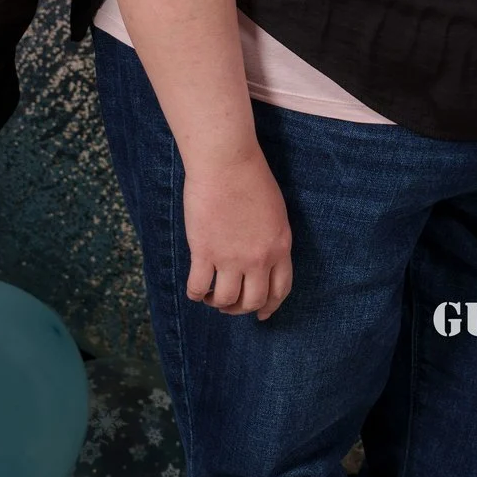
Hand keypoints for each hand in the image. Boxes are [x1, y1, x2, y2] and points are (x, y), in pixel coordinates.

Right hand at [181, 148, 293, 318]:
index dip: (271, 306)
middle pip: (254, 300)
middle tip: (230, 305)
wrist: (227, 163)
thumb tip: (263, 258)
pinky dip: (196, 294)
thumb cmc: (250, 177)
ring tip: (211, 297)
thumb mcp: (275, 212)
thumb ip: (271, 238)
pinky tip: (196, 289)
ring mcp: (231, 258)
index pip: (281, 288)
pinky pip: (199, 287)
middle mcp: (259, 258)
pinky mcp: (205, 252)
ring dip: (218, 303)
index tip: (262, 313)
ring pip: (227, 300)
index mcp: (280, 246)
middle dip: (241, 308)